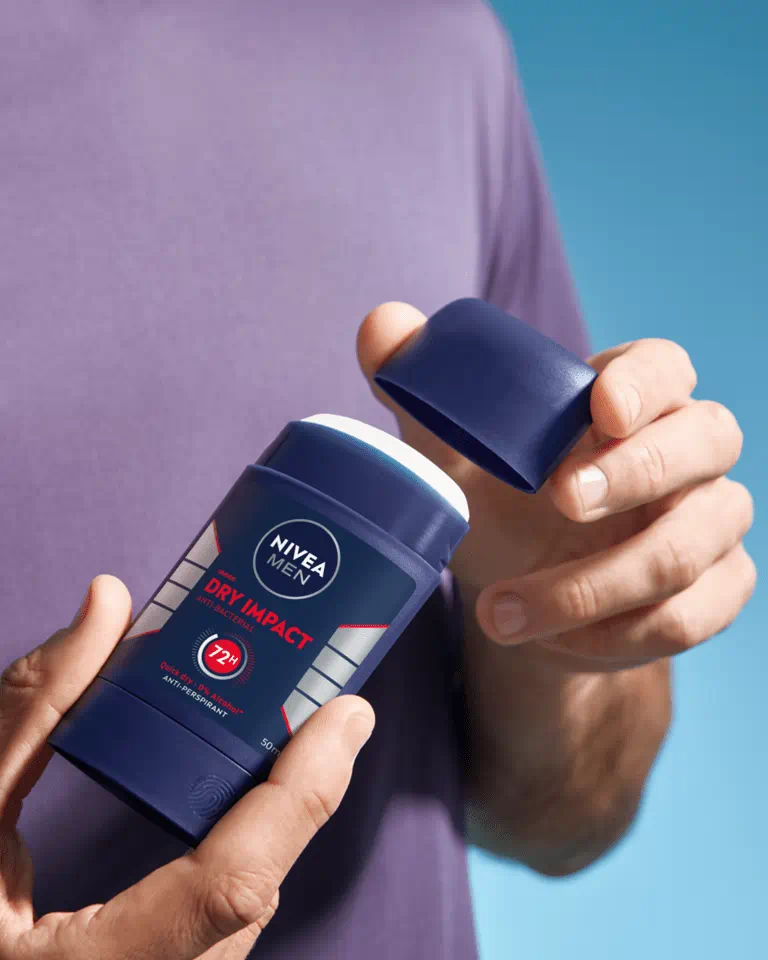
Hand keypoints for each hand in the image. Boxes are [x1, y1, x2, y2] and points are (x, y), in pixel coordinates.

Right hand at [0, 576, 373, 959]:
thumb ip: (27, 706)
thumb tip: (107, 603)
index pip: (230, 887)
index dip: (301, 794)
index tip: (347, 716)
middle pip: (255, 891)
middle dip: (301, 793)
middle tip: (328, 710)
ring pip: (247, 912)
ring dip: (280, 821)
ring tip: (300, 739)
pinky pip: (222, 921)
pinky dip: (245, 849)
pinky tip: (251, 794)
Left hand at [358, 303, 755, 670]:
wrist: (520, 595)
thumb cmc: (497, 506)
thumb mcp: (452, 455)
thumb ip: (419, 391)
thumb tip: (380, 324)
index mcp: (629, 399)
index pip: (666, 364)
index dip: (645, 382)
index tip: (602, 408)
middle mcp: (687, 453)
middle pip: (710, 438)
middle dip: (636, 472)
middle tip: (560, 501)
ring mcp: (709, 523)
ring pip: (689, 546)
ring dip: (594, 585)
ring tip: (503, 610)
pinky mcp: (715, 591)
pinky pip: (690, 615)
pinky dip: (615, 635)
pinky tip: (550, 639)